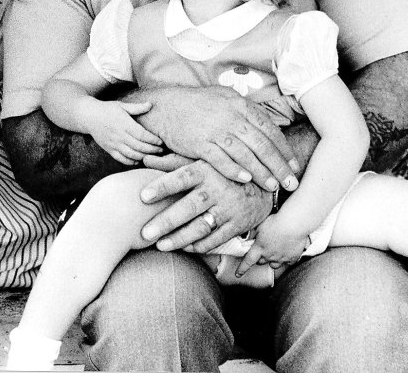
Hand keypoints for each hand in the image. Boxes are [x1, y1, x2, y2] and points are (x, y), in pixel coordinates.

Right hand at [88, 101, 162, 164]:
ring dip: (144, 157)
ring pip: (132, 155)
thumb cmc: (107, 109)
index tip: (161, 142)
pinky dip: (131, 162)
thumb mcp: (121, 105)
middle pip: (139, 146)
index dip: (153, 140)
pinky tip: (139, 160)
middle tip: (161, 151)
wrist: (88, 116)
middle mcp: (119, 135)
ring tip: (153, 156)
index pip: (142, 135)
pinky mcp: (109, 149)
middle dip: (152, 150)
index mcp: (124, 124)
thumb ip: (136, 107)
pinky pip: (122, 159)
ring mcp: (113, 144)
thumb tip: (151, 104)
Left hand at [138, 160, 272, 252]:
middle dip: (166, 222)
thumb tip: (145, 158)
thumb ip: (172, 162)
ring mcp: (228, 209)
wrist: (264, 182)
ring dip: (179, 239)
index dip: (162, 186)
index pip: (180, 178)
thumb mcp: (201, 160)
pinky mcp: (238, 224)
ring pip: (201, 227)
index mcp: (204, 170)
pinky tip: (184, 248)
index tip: (142, 196)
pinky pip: (216, 239)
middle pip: (188, 207)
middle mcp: (216, 189)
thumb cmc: (222, 170)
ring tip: (160, 246)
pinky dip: (199, 246)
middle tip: (145, 233)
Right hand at [140, 85, 299, 191]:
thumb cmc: (197, 105)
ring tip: (273, 187)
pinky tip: (245, 180)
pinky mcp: (199, 143)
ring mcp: (215, 130)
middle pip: (262, 145)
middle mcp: (230, 117)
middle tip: (291, 183)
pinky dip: (234, 170)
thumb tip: (267, 125)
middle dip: (279, 166)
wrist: (166, 107)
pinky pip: (221, 159)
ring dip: (261, 172)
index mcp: (240, 105)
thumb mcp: (224, 98)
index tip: (294, 166)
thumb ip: (245, 111)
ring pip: (245, 154)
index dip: (284, 150)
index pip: (270, 129)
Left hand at [235, 213, 308, 277]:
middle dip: (260, 258)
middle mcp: (269, 256)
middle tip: (262, 250)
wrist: (293, 225)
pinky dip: (285, 258)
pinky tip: (287, 250)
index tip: (238, 274)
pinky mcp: (292, 258)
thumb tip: (247, 237)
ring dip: (272, 260)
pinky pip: (287, 262)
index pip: (248, 261)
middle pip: (261, 262)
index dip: (242, 269)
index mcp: (259, 248)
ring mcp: (281, 258)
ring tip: (274, 252)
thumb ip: (253, 234)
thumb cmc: (275, 222)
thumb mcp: (259, 226)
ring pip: (274, 265)